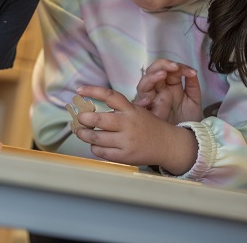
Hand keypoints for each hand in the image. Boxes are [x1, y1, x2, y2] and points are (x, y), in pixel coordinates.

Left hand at [75, 85, 197, 172]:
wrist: (167, 145)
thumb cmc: (147, 126)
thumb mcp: (136, 111)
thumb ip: (117, 109)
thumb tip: (89, 109)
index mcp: (130, 109)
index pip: (110, 95)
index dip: (92, 91)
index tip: (79, 90)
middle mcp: (128, 124)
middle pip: (99, 119)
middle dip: (84, 118)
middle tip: (79, 118)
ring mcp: (126, 141)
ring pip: (96, 137)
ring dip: (84, 134)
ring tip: (81, 132)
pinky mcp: (124, 156)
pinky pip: (101, 152)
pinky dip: (94, 147)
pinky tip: (94, 144)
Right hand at [133, 59, 201, 123]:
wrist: (186, 140)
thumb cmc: (187, 121)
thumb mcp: (194, 102)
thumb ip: (193, 86)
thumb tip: (192, 72)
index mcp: (170, 86)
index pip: (169, 70)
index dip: (178, 67)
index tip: (191, 72)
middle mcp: (158, 91)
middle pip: (153, 71)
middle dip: (162, 65)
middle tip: (175, 67)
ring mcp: (151, 100)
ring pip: (144, 84)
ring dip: (151, 77)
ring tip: (162, 75)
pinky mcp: (145, 113)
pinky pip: (138, 104)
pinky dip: (142, 99)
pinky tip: (148, 98)